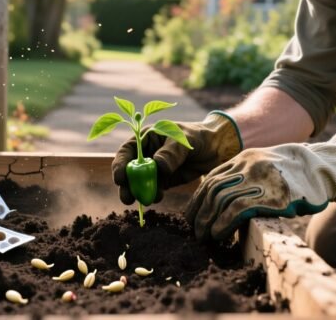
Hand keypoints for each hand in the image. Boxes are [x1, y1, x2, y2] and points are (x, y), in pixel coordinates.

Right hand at [113, 111, 242, 204]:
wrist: (216, 148)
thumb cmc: (198, 136)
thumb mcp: (184, 140)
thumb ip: (171, 153)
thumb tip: (158, 167)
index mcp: (146, 138)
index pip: (127, 152)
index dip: (120, 165)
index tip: (120, 178)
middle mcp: (147, 154)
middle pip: (129, 170)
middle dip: (126, 185)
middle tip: (127, 198)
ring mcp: (155, 168)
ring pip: (140, 182)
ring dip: (139, 193)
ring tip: (147, 199)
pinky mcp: (165, 180)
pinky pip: (154, 189)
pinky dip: (153, 195)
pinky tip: (158, 197)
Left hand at [185, 127, 335, 240]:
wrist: (323, 168)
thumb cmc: (295, 173)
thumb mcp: (265, 165)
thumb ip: (244, 176)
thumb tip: (222, 200)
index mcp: (244, 158)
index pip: (211, 179)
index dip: (198, 199)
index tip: (192, 215)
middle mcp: (247, 166)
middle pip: (212, 190)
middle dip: (199, 212)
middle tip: (194, 230)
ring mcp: (258, 180)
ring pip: (220, 201)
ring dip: (208, 221)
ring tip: (204, 237)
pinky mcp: (269, 196)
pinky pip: (237, 210)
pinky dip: (223, 224)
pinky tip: (218, 234)